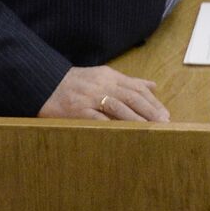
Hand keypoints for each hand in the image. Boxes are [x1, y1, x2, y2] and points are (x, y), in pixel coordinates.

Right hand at [38, 65, 169, 121]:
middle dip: (150, 111)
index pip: (137, 88)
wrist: (44, 83)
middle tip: (163, 124)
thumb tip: (152, 85)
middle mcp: (102, 85)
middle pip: (132, 97)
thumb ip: (128, 81)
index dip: (153, 102)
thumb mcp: (103, 76)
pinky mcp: (77, 110)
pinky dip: (112, 126)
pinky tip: (123, 134)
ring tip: (149, 130)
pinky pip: (97, 119)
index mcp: (110, 76)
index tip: (165, 114)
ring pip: (118, 107)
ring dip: (136, 120)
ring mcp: (89, 97)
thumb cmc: (77, 82)